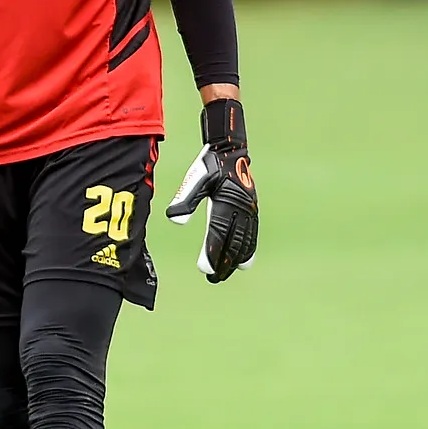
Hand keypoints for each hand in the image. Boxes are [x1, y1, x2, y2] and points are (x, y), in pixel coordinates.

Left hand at [164, 99, 257, 282]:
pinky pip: (252, 234)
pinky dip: (249, 249)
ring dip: (236, 259)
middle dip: (224, 262)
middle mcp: (241, 209)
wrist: (230, 150)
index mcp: (226, 202)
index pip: (218, 234)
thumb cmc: (210, 164)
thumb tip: (175, 220)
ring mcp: (249, 210)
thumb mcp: (195, 178)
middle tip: (214, 278)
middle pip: (233, 242)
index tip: (206, 270)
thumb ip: (186, 199)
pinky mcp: (252, 210)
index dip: (212, 253)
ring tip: (227, 273)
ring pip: (245, 240)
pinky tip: (244, 260)